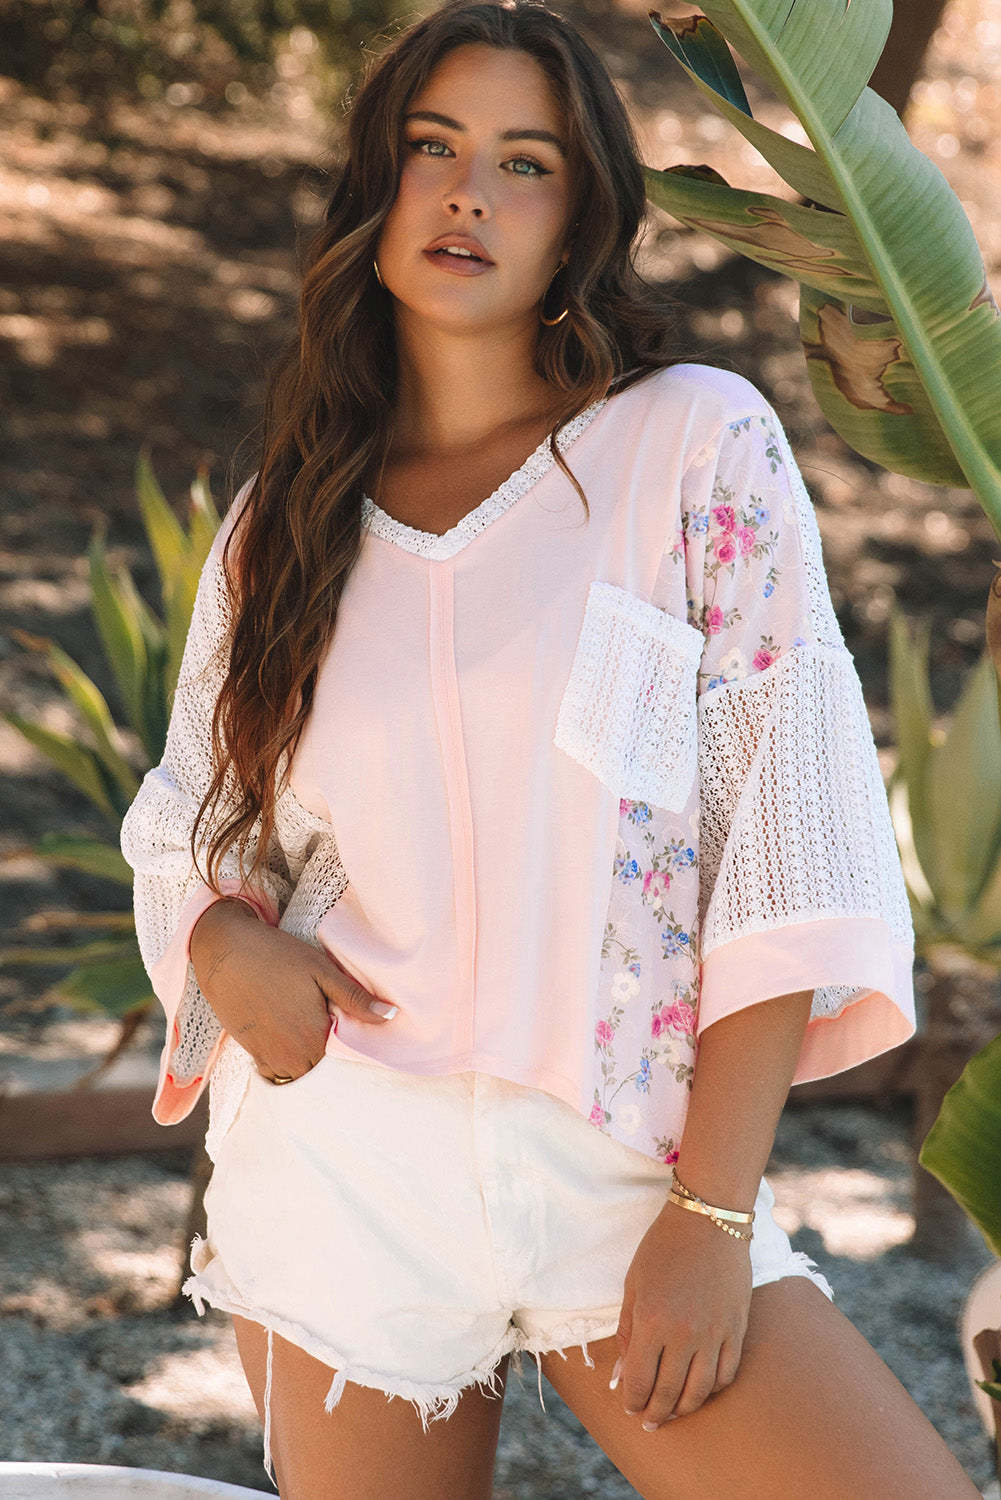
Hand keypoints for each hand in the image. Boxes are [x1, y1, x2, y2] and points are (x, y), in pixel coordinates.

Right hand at [190, 897, 397, 1081]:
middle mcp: (292, 1056)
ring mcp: (269, 1057)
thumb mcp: (321, 970)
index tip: (352, 1031)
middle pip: (322, 1069)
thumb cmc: (276, 956)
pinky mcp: (251, 1052)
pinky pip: (276, 1070)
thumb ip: (355, 999)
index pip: (344, 1061)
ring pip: (299, 1073)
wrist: (224, 952)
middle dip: (330, 1056)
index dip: (351, 1048)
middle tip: (331, 1028)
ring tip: (310, 1030)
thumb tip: (392, 1017)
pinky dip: (286, 1060)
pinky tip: (290, 1035)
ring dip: (308, 1060)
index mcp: (314, 1038)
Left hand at [612, 1195, 752, 1428]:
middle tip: (649, 1421)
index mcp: (652, 1322)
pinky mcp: (736, 1329)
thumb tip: (623, 1374)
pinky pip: (726, 1373)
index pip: (640, 1381)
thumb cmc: (663, 1247)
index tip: (629, 1408)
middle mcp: (684, 1334)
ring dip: (684, 1407)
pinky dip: (713, 1388)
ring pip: (700, 1390)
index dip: (632, 1401)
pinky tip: (701, 1389)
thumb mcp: (634, 1284)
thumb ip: (628, 1332)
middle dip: (656, 1413)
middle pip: (669, 1392)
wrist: (708, 1220)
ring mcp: (714, 1334)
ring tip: (674, 1411)